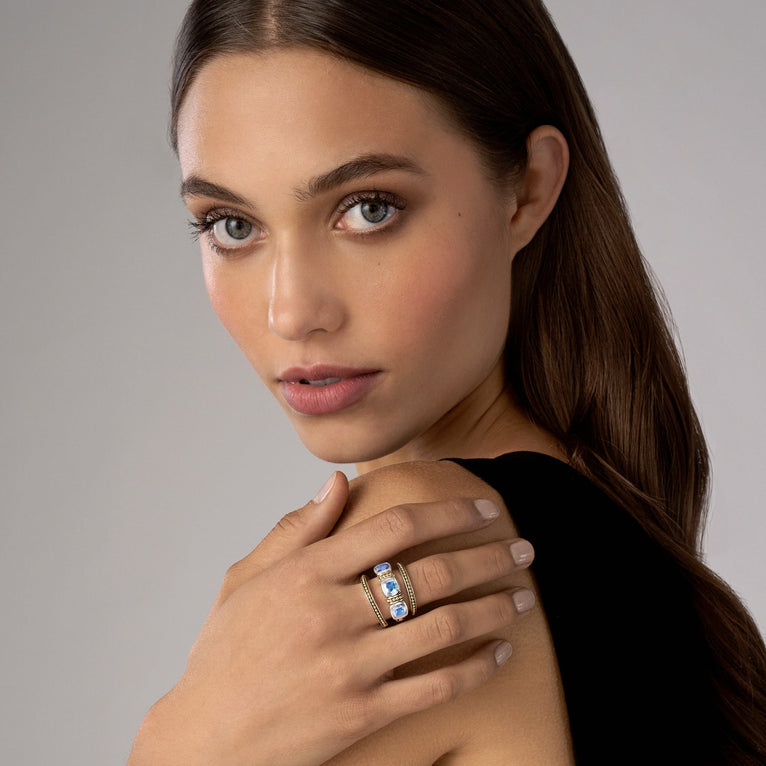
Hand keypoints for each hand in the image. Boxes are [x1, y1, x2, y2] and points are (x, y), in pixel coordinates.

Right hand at [127, 472, 535, 765]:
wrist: (204, 738)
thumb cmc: (224, 653)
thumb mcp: (247, 579)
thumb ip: (297, 530)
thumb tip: (336, 483)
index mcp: (307, 573)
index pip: (395, 526)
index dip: (449, 511)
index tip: (484, 506)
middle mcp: (333, 613)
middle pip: (432, 571)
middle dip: (488, 554)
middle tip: (523, 547)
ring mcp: (351, 665)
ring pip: (444, 626)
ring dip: (493, 607)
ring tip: (524, 596)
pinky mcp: (363, 713)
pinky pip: (435, 686)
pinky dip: (476, 667)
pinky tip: (500, 654)